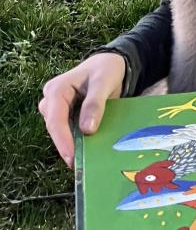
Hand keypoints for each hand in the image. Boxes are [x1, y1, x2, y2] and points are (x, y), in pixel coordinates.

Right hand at [39, 53, 126, 168]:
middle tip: (79, 166)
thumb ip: (95, 104)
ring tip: (84, 161)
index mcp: (57, 89)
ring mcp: (56, 108)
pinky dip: (76, 140)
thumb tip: (87, 130)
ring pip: (59, 131)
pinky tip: (87, 151)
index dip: (62, 140)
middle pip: (55, 128)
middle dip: (66, 146)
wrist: (109, 64)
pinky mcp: (64, 115)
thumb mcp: (103, 82)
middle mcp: (52, 100)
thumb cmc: (105, 69)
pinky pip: (67, 130)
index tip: (71, 157)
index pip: (55, 119)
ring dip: (70, 145)